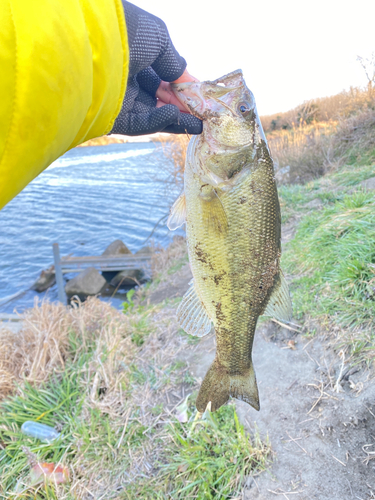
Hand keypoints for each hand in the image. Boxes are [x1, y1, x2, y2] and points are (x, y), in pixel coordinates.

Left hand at [111, 2, 201, 135]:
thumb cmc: (122, 31)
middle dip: (183, 105)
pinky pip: (140, 124)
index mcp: (133, 56)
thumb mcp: (157, 39)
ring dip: (176, 118)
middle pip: (159, 98)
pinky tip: (174, 115)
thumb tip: (188, 81)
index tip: (201, 95)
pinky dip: (158, 121)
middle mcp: (125, 79)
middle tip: (204, 112)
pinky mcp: (112, 118)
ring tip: (198, 122)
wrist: (87, 43)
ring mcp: (119, 100)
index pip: (162, 77)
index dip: (182, 87)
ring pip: (153, 114)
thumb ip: (175, 62)